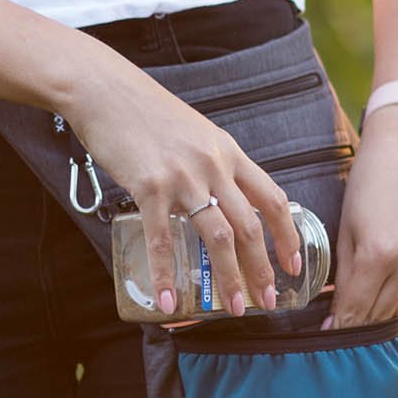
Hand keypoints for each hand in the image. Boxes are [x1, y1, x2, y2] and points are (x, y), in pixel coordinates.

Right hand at [64, 54, 300, 316]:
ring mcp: (183, 176)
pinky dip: (166, 273)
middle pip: (250, 226)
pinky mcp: (149, 186)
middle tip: (269, 301)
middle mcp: (214, 166)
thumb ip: (215, 166)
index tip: (293, 265)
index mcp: (230, 154)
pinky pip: (163, 239)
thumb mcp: (198, 135)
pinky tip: (168, 300)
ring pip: (219, 236)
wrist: (104, 89)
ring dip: (229, 278)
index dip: (287, 236)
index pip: (272, 199)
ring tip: (234, 308)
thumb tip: (226, 201)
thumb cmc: (148, 114)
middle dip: (263, 269)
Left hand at [326, 105, 397, 327]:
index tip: (323, 334)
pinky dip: (394, 300)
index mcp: (379, 254)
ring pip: (397, 308)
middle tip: (334, 334)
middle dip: (354, 325)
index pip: (354, 306)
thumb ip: (344, 271)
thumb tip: (335, 306)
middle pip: (377, 314)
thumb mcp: (346, 226)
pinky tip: (378, 299)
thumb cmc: (368, 182)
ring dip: (375, 317)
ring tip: (354, 322)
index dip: (338, 324)